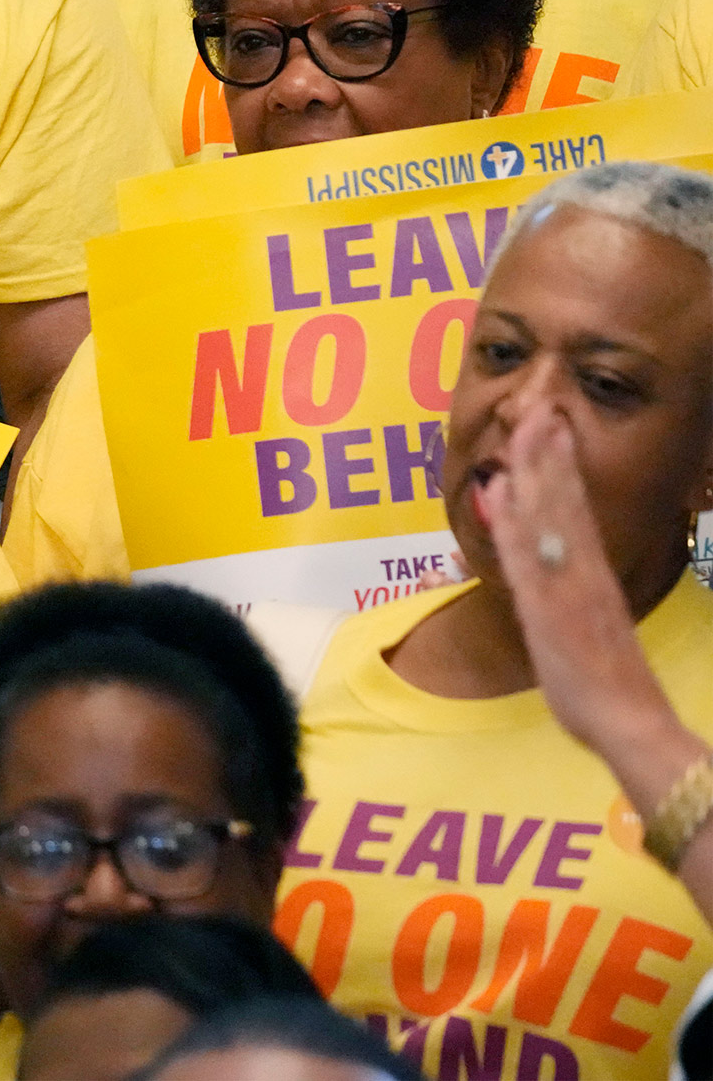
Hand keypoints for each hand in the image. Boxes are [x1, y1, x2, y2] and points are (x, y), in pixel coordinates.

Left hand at [474, 407, 672, 755]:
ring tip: (527, 427)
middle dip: (546, 452)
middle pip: (562, 501)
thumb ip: (576, 596)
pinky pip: (525, 557)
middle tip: (540, 407)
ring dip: (533, 470)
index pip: (575, 509)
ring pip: (546, 516)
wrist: (630, 723)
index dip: (560, 467)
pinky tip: (501, 491)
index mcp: (594, 577)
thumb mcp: (593, 630)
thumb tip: (559, 568)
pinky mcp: (546, 610)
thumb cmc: (611, 687)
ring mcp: (565, 587)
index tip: (553, 428)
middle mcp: (581, 573)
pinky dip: (512, 522)